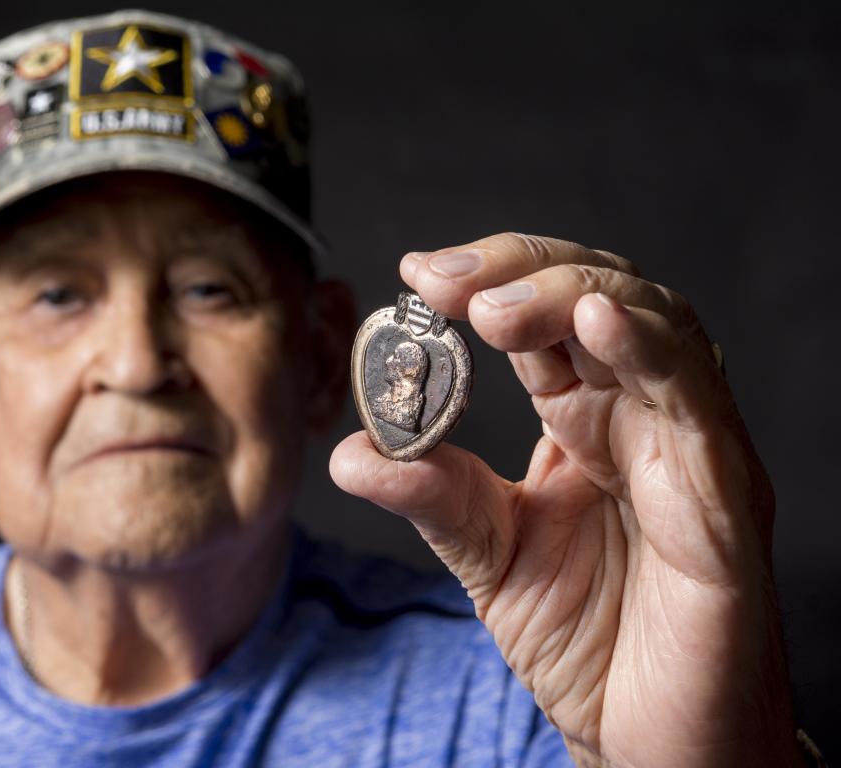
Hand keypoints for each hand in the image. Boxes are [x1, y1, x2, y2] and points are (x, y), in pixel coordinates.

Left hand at [330, 234, 799, 766]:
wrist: (651, 745)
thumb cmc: (591, 645)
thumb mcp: (491, 557)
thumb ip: (433, 497)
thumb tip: (354, 454)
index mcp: (588, 423)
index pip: (546, 322)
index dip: (488, 283)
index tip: (415, 276)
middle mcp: (643, 420)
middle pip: (599, 299)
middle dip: (520, 272)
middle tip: (441, 281)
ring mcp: (689, 452)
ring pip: (654, 328)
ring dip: (572, 295)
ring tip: (493, 307)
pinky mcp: (724, 501)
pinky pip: (695, 406)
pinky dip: (647, 350)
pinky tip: (593, 320)